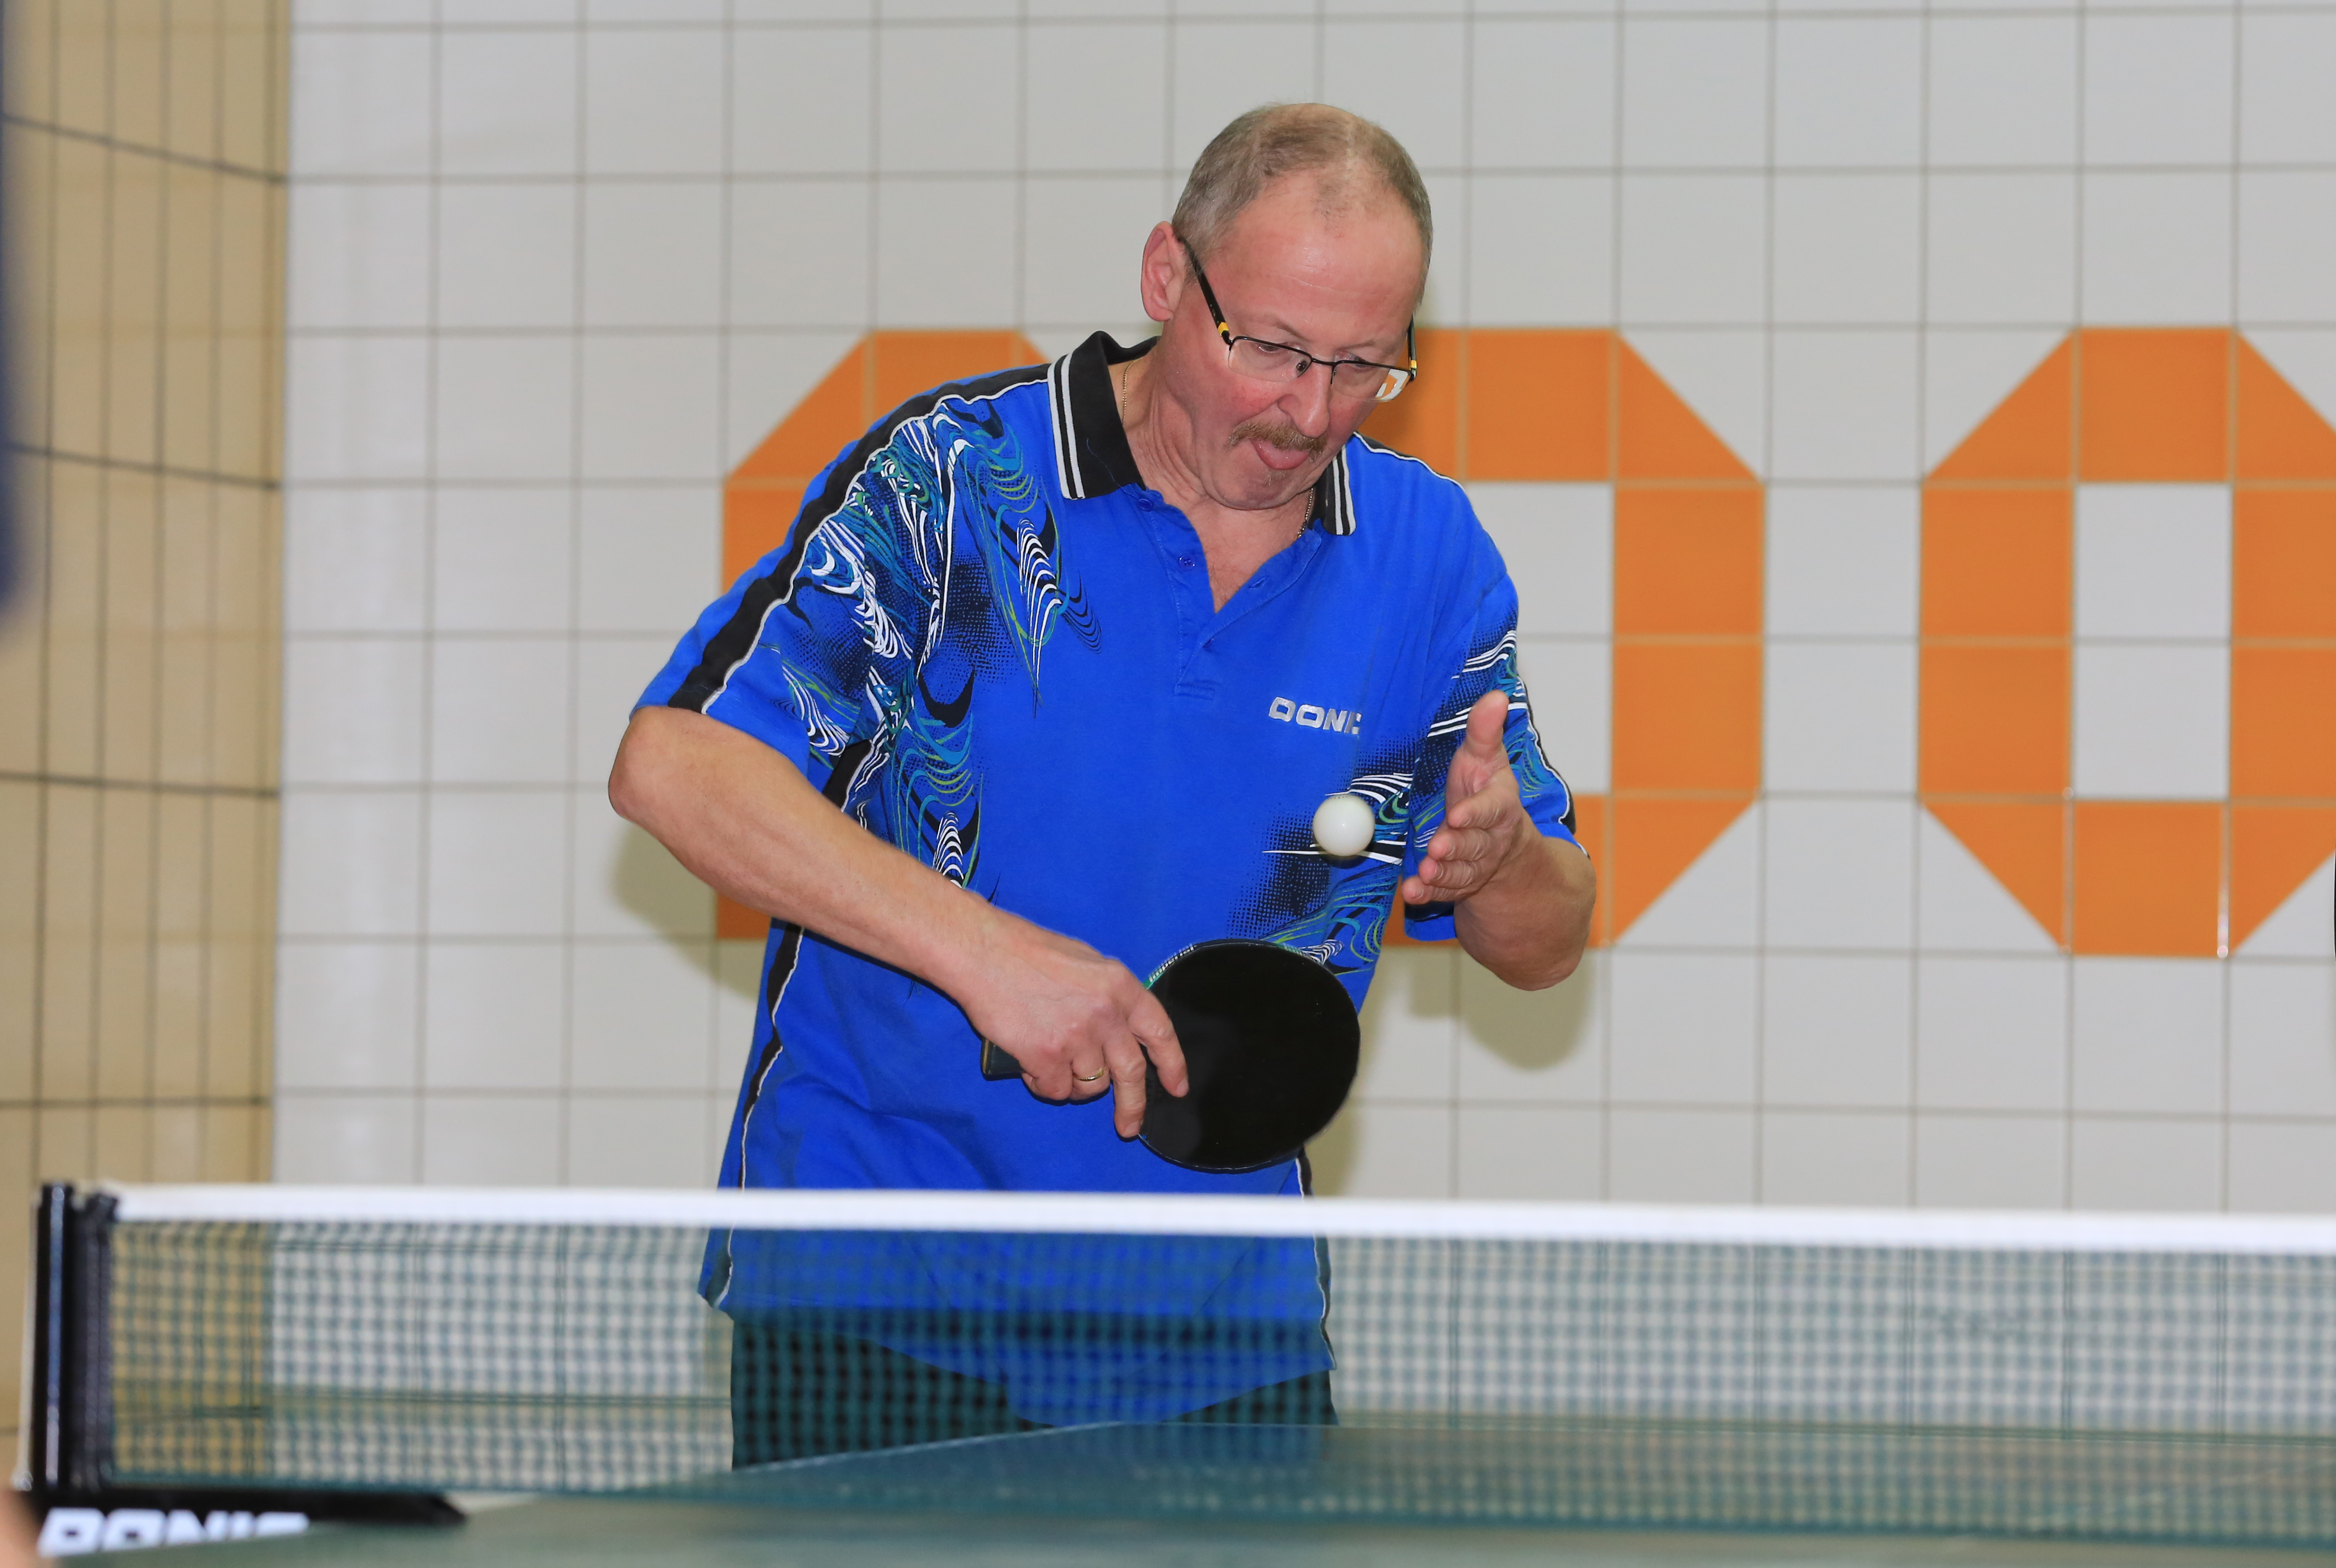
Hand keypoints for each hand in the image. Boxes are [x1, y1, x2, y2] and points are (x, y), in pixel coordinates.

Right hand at [958, 914, 1187, 1137]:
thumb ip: (1110, 998)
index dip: (1172, 1064)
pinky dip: (1044, 1084)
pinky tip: (1031, 1062)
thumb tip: (1121, 1032)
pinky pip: (1056, 1089)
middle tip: (1128, 1125)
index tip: (1176, 1087)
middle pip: (1131, 1072)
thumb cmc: (1027, 952)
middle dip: (1132, 1105)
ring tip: (1052, 1059)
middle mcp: (1105, 1013)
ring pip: (1090, 1085)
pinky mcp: (1046, 1056)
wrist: (983, 953)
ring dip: (1073, 1084)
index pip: (1160, 1032)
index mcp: (1120, 986)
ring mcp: (1077, 1036)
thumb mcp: (1087, 963)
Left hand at [1401, 689, 1534, 906]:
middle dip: (1457, 847)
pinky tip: (1411, 893)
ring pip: (1462, 872)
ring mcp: (1476, 865)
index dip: (1476, 813)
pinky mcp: (1458, 883)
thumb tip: (1496, 696)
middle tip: (1437, 849)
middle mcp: (1492, 840)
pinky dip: (1428, 894)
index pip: (1492, 809)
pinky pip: (1445, 892)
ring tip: (1423, 873)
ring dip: (1442, 874)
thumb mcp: (1486, 759)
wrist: (1500, 841)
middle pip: (1476, 845)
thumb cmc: (1486, 790)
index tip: (1458, 814)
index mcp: (1501, 806)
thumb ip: (1486, 731)